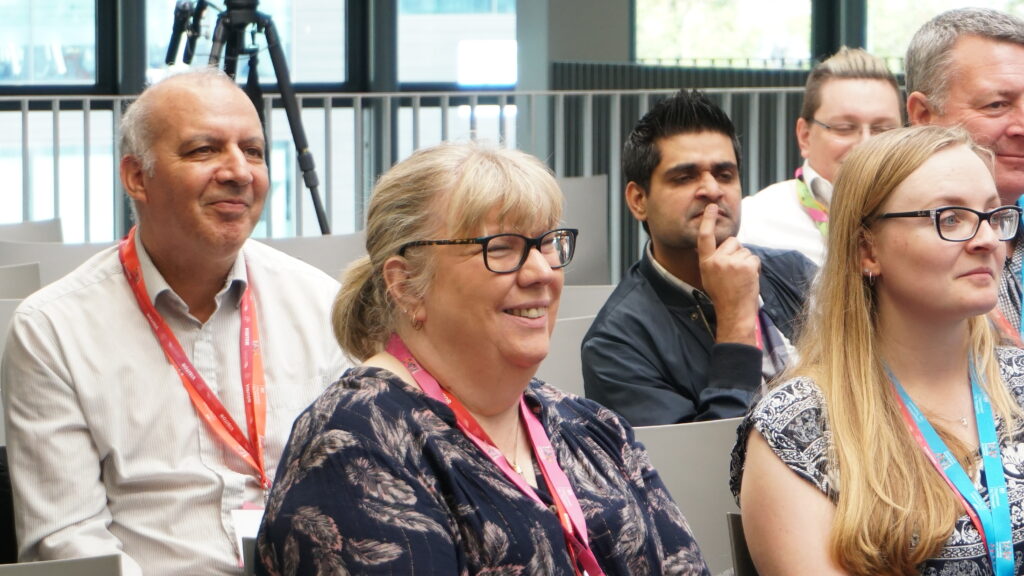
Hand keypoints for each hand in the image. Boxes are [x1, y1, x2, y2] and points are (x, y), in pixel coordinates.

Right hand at [697, 204, 760, 344]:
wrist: (734, 311)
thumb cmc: (722, 295)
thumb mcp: (708, 276)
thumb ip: (712, 260)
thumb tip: (716, 245)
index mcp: (706, 262)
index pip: (705, 237)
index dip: (708, 220)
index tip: (712, 207)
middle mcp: (717, 260)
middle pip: (732, 241)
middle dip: (736, 251)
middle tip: (734, 271)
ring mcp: (732, 262)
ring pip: (744, 250)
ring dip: (745, 261)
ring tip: (740, 277)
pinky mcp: (746, 265)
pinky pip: (753, 258)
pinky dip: (754, 266)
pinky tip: (748, 278)